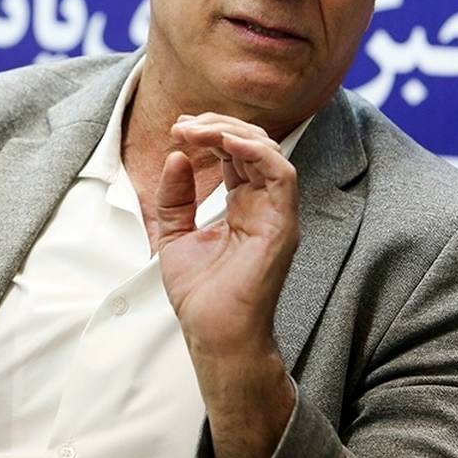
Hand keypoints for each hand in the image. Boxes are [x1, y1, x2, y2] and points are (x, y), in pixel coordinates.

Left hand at [156, 113, 300, 357]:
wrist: (213, 333)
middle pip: (253, 144)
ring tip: (197, 130)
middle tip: (184, 124)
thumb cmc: (201, 295)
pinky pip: (281, 174)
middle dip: (217, 125)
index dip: (209, 133)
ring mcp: (277, 213)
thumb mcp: (174, 235)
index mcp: (243, 205)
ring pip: (269, 151)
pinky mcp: (283, 224)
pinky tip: (224, 142)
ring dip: (231, 132)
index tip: (177, 127)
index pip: (235, 153)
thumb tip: (176, 156)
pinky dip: (255, 151)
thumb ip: (174, 197)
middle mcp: (264, 205)